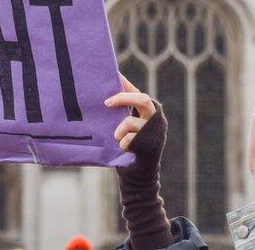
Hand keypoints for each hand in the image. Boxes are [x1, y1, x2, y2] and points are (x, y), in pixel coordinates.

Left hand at [108, 74, 173, 248]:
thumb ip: (118, 113)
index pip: (136, 91)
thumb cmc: (126, 150)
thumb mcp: (122, 127)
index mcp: (147, 112)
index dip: (124, 82)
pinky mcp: (151, 146)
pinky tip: (122, 149)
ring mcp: (155, 133)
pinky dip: (122, 143)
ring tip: (115, 136)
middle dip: (123, 98)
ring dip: (120, 128)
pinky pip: (130, 140)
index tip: (111, 74)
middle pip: (142, 99)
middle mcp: (155, 119)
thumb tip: (99, 96)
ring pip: (132, 121)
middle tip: (106, 103)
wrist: (138, 179)